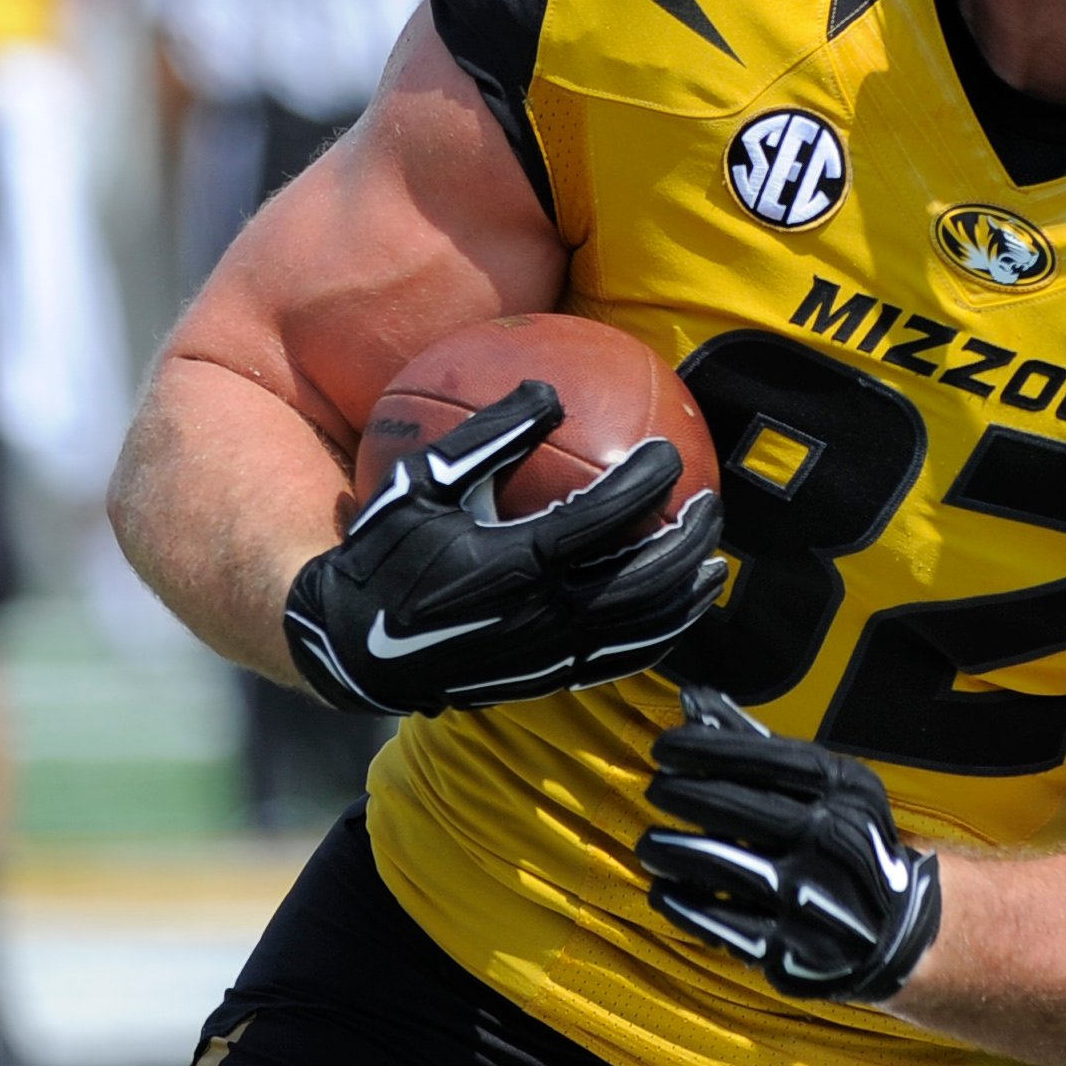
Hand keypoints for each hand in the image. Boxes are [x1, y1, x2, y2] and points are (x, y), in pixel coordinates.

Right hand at [280, 379, 726, 713]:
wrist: (353, 645)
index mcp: (515, 561)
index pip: (605, 517)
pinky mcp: (546, 676)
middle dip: (686, 539)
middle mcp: (542, 613)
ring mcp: (548, 652)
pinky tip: (671, 614)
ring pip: (641, 628)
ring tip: (712, 565)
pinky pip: (618, 659)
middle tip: (708, 504)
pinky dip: (656, 636)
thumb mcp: (422, 484)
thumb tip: (548, 389)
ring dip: (684, 595)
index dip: (645, 483)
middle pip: (642, 578)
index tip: (668, 452)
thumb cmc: (384, 554)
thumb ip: (489, 437)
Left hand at [637, 686, 943, 1002]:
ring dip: (676, 853)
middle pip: (744, 809)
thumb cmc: (842, 838)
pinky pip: (725, 922)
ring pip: (727, 867)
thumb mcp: (823, 786)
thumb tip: (692, 700)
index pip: (767, 759)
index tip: (664, 748)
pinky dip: (686, 905)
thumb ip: (756, 744)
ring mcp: (813, 895)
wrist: (894, 926)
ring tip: (647, 844)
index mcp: (844, 789)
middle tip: (654, 789)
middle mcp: (833, 838)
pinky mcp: (793, 944)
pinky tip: (663, 890)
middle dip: (687, 796)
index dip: (708, 750)